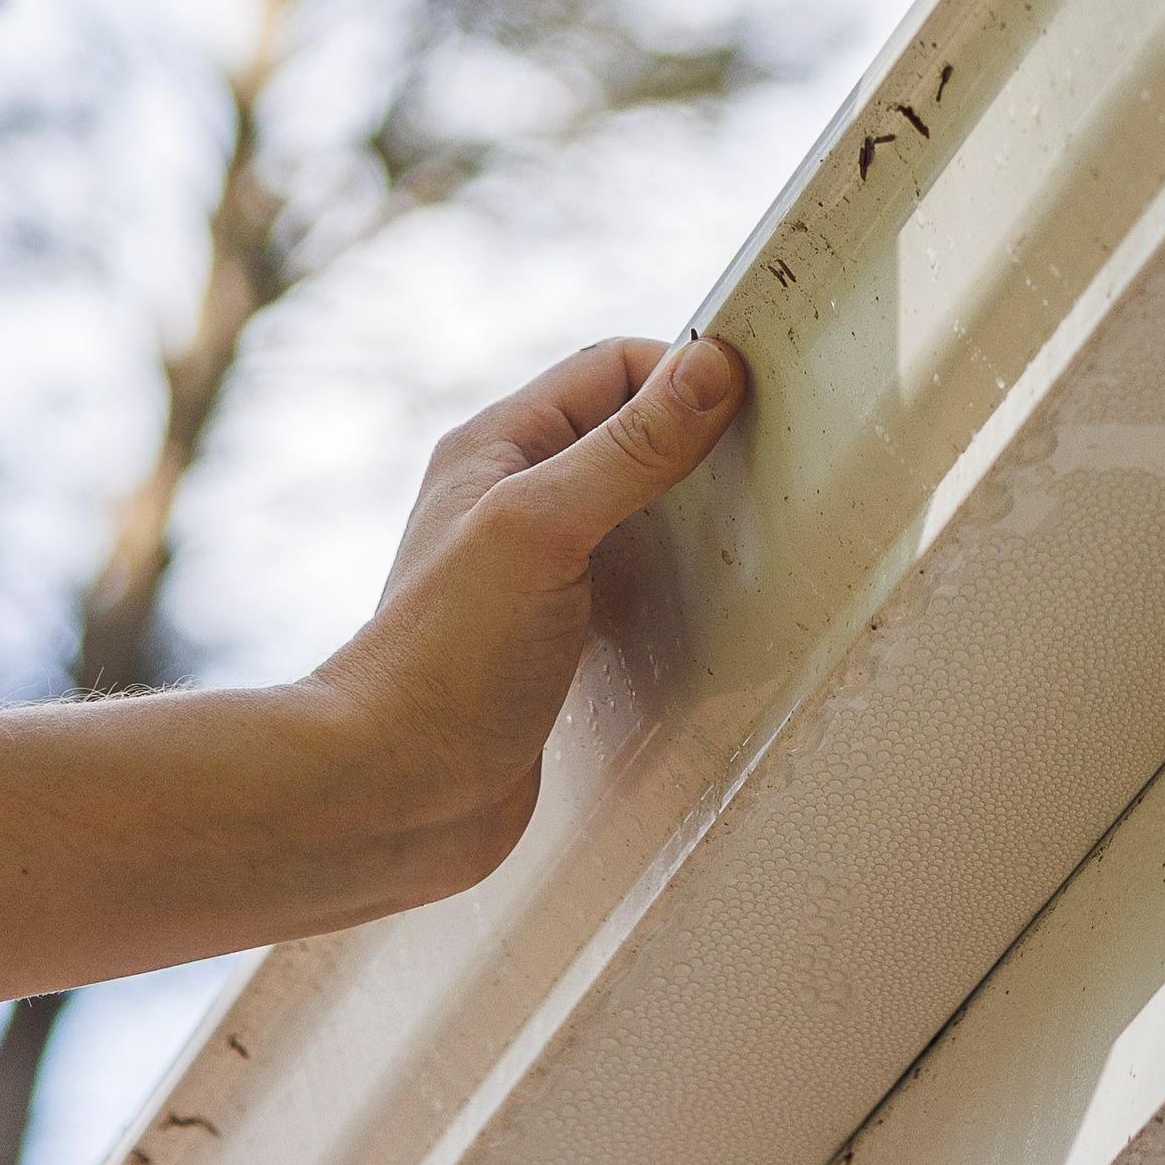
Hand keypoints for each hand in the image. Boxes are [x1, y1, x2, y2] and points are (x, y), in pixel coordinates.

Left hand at [295, 335, 753, 900]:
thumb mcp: (542, 528)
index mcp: (496, 446)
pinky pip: (635, 588)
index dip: (681, 374)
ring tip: (753, 535)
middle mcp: (513, 500)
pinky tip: (712, 609)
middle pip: (628, 436)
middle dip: (698, 442)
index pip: (609, 368)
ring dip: (694, 519)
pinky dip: (678, 586)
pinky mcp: (558, 642)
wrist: (394, 797)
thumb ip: (628, 449)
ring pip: (637, 514)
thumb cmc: (445, 660)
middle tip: (770, 468)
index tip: (753, 404)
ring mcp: (536, 573)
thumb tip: (712, 366)